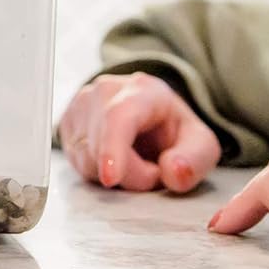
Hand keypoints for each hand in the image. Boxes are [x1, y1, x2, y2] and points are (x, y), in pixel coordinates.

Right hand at [58, 71, 221, 191]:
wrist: (150, 116)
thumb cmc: (173, 130)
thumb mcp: (201, 144)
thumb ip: (195, 160)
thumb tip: (172, 171)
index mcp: (143, 90)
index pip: (119, 117)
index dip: (112, 148)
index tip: (111, 178)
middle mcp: (105, 90)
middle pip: (102, 147)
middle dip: (130, 175)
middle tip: (153, 172)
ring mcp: (81, 103)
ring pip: (85, 157)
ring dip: (113, 175)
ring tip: (134, 162)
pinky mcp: (67, 121)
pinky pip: (75, 160)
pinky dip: (96, 170)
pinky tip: (113, 159)